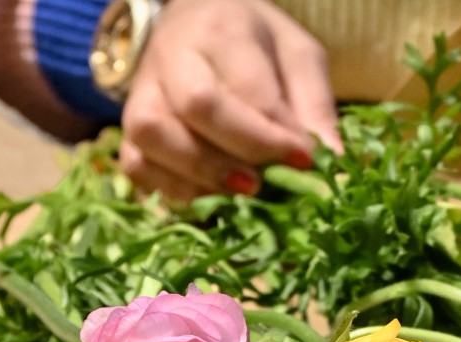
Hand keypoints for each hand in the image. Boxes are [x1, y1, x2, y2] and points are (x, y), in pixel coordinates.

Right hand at [119, 0, 339, 199]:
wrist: (195, 23)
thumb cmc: (256, 44)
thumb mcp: (298, 58)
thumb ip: (316, 109)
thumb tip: (333, 169)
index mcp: (223, 29)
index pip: (249, 88)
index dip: (276, 135)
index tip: (306, 162)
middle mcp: (173, 55)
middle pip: (196, 105)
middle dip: (240, 152)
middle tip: (269, 182)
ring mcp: (142, 92)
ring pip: (153, 137)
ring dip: (200, 175)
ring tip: (239, 193)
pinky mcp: (127, 128)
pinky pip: (136, 165)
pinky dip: (171, 190)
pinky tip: (208, 198)